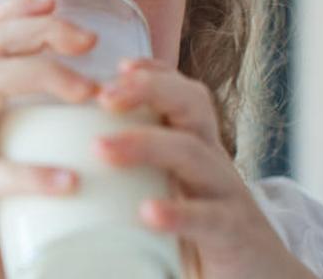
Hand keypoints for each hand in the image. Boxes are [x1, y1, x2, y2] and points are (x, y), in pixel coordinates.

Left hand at [93, 58, 316, 278]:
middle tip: (103, 96)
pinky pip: (207, 217)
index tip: (118, 65)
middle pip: (190, 105)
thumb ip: (132, 168)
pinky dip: (178, 212)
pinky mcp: (232, 232)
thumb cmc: (198, 228)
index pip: (181, 93)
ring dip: (145, 144)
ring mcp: (225, 193)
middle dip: (149, 90)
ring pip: (191, 153)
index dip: (154, 72)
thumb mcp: (166, 187)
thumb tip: (64, 161)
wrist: (257, 276)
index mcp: (193, 145)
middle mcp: (211, 160)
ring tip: (101, 148)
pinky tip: (147, 211)